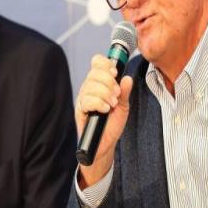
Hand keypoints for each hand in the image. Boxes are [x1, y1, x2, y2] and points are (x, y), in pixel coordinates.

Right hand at [76, 54, 132, 187]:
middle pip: (94, 72)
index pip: (97, 63)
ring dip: (105, 94)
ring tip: (112, 105)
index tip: (115, 72)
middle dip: (109, 82)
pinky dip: (99, 103)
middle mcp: (89, 89)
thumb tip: (128, 78)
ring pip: (91, 85)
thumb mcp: (123, 106)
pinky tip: (105, 110)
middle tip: (116, 95)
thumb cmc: (112, 124)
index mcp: (99, 84)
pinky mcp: (80, 110)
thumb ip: (124, 92)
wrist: (105, 144)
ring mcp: (83, 99)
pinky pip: (87, 100)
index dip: (105, 64)